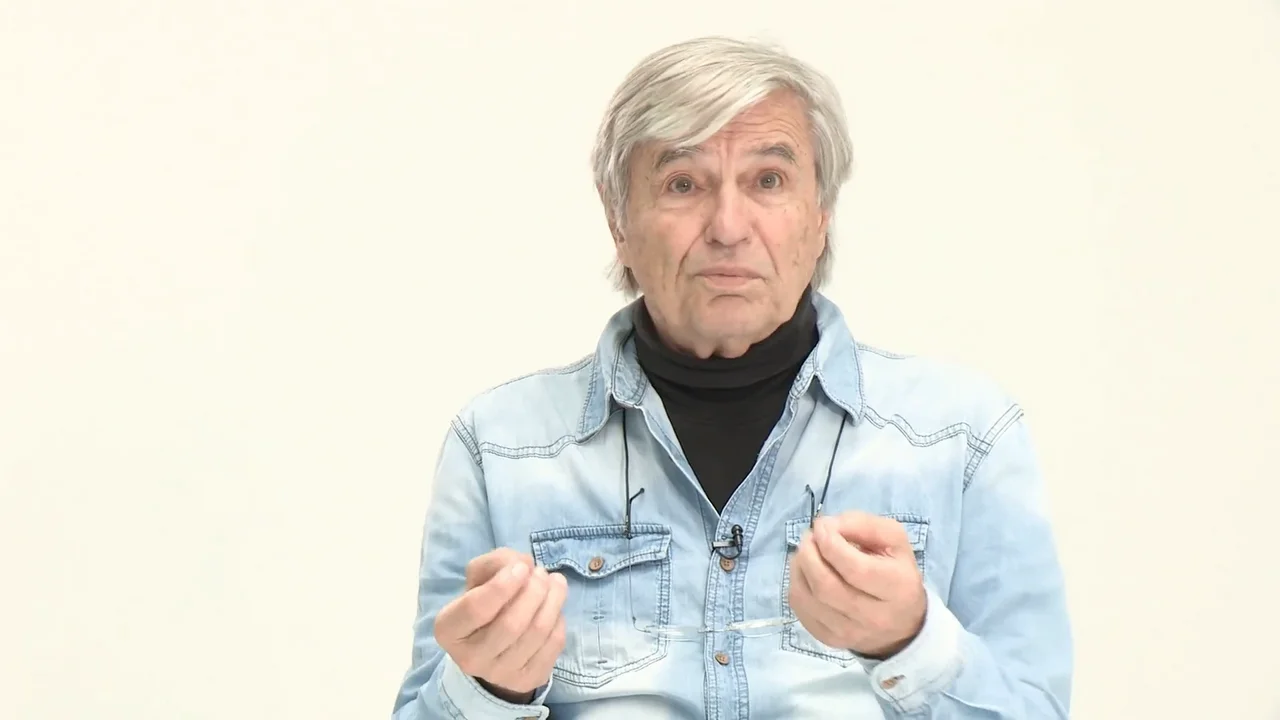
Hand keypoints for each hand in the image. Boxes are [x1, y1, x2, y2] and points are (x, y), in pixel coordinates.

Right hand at [434, 548, 567, 702]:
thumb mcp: (480, 576)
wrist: (492, 645)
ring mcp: (499, 674)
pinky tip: (555, 607)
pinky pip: (553, 645)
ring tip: (555, 583)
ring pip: (537, 633)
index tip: (522, 567)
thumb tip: (525, 566)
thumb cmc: (485, 602)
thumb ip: (497, 562)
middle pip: (511, 623)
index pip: (476, 609)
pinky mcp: (527, 681)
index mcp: (449, 630)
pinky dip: (559, 619)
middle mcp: (470, 658)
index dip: (503, 585)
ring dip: (553, 600)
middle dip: (533, 591)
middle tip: (541, 573)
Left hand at [789, 512, 926, 658]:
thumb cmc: (895, 573)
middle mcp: (873, 617)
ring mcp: (849, 633)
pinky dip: (796, 584)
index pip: (854, 568)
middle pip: (826, 584)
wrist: (901, 626)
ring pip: (808, 597)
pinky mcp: (829, 640)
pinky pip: (800, 609)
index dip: (830, 542)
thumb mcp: (893, 541)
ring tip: (806, 552)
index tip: (822, 526)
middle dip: (809, 553)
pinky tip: (805, 573)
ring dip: (799, 567)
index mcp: (897, 588)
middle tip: (809, 537)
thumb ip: (864, 525)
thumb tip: (828, 525)